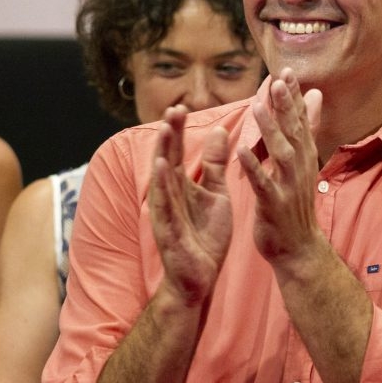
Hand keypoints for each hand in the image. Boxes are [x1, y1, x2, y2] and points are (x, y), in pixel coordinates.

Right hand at [149, 106, 233, 305]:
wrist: (202, 276)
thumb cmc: (206, 236)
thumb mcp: (216, 195)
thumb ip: (216, 165)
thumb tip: (219, 132)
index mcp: (181, 186)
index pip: (177, 152)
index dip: (178, 130)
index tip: (182, 106)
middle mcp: (169, 195)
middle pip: (167, 158)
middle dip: (169, 134)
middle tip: (173, 107)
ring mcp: (166, 212)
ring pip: (162, 178)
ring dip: (163, 153)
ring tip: (166, 129)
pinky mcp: (168, 230)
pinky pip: (165, 205)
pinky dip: (163, 186)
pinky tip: (162, 168)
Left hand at [236, 69, 324, 265]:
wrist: (298, 247)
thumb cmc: (296, 203)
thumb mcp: (305, 161)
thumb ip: (308, 127)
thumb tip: (316, 95)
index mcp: (303, 156)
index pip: (300, 120)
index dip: (293, 96)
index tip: (286, 70)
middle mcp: (300, 167)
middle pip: (293, 132)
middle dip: (285, 106)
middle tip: (278, 80)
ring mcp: (289, 186)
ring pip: (280, 153)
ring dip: (270, 131)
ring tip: (257, 107)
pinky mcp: (274, 204)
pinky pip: (262, 183)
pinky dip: (254, 167)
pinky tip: (242, 150)